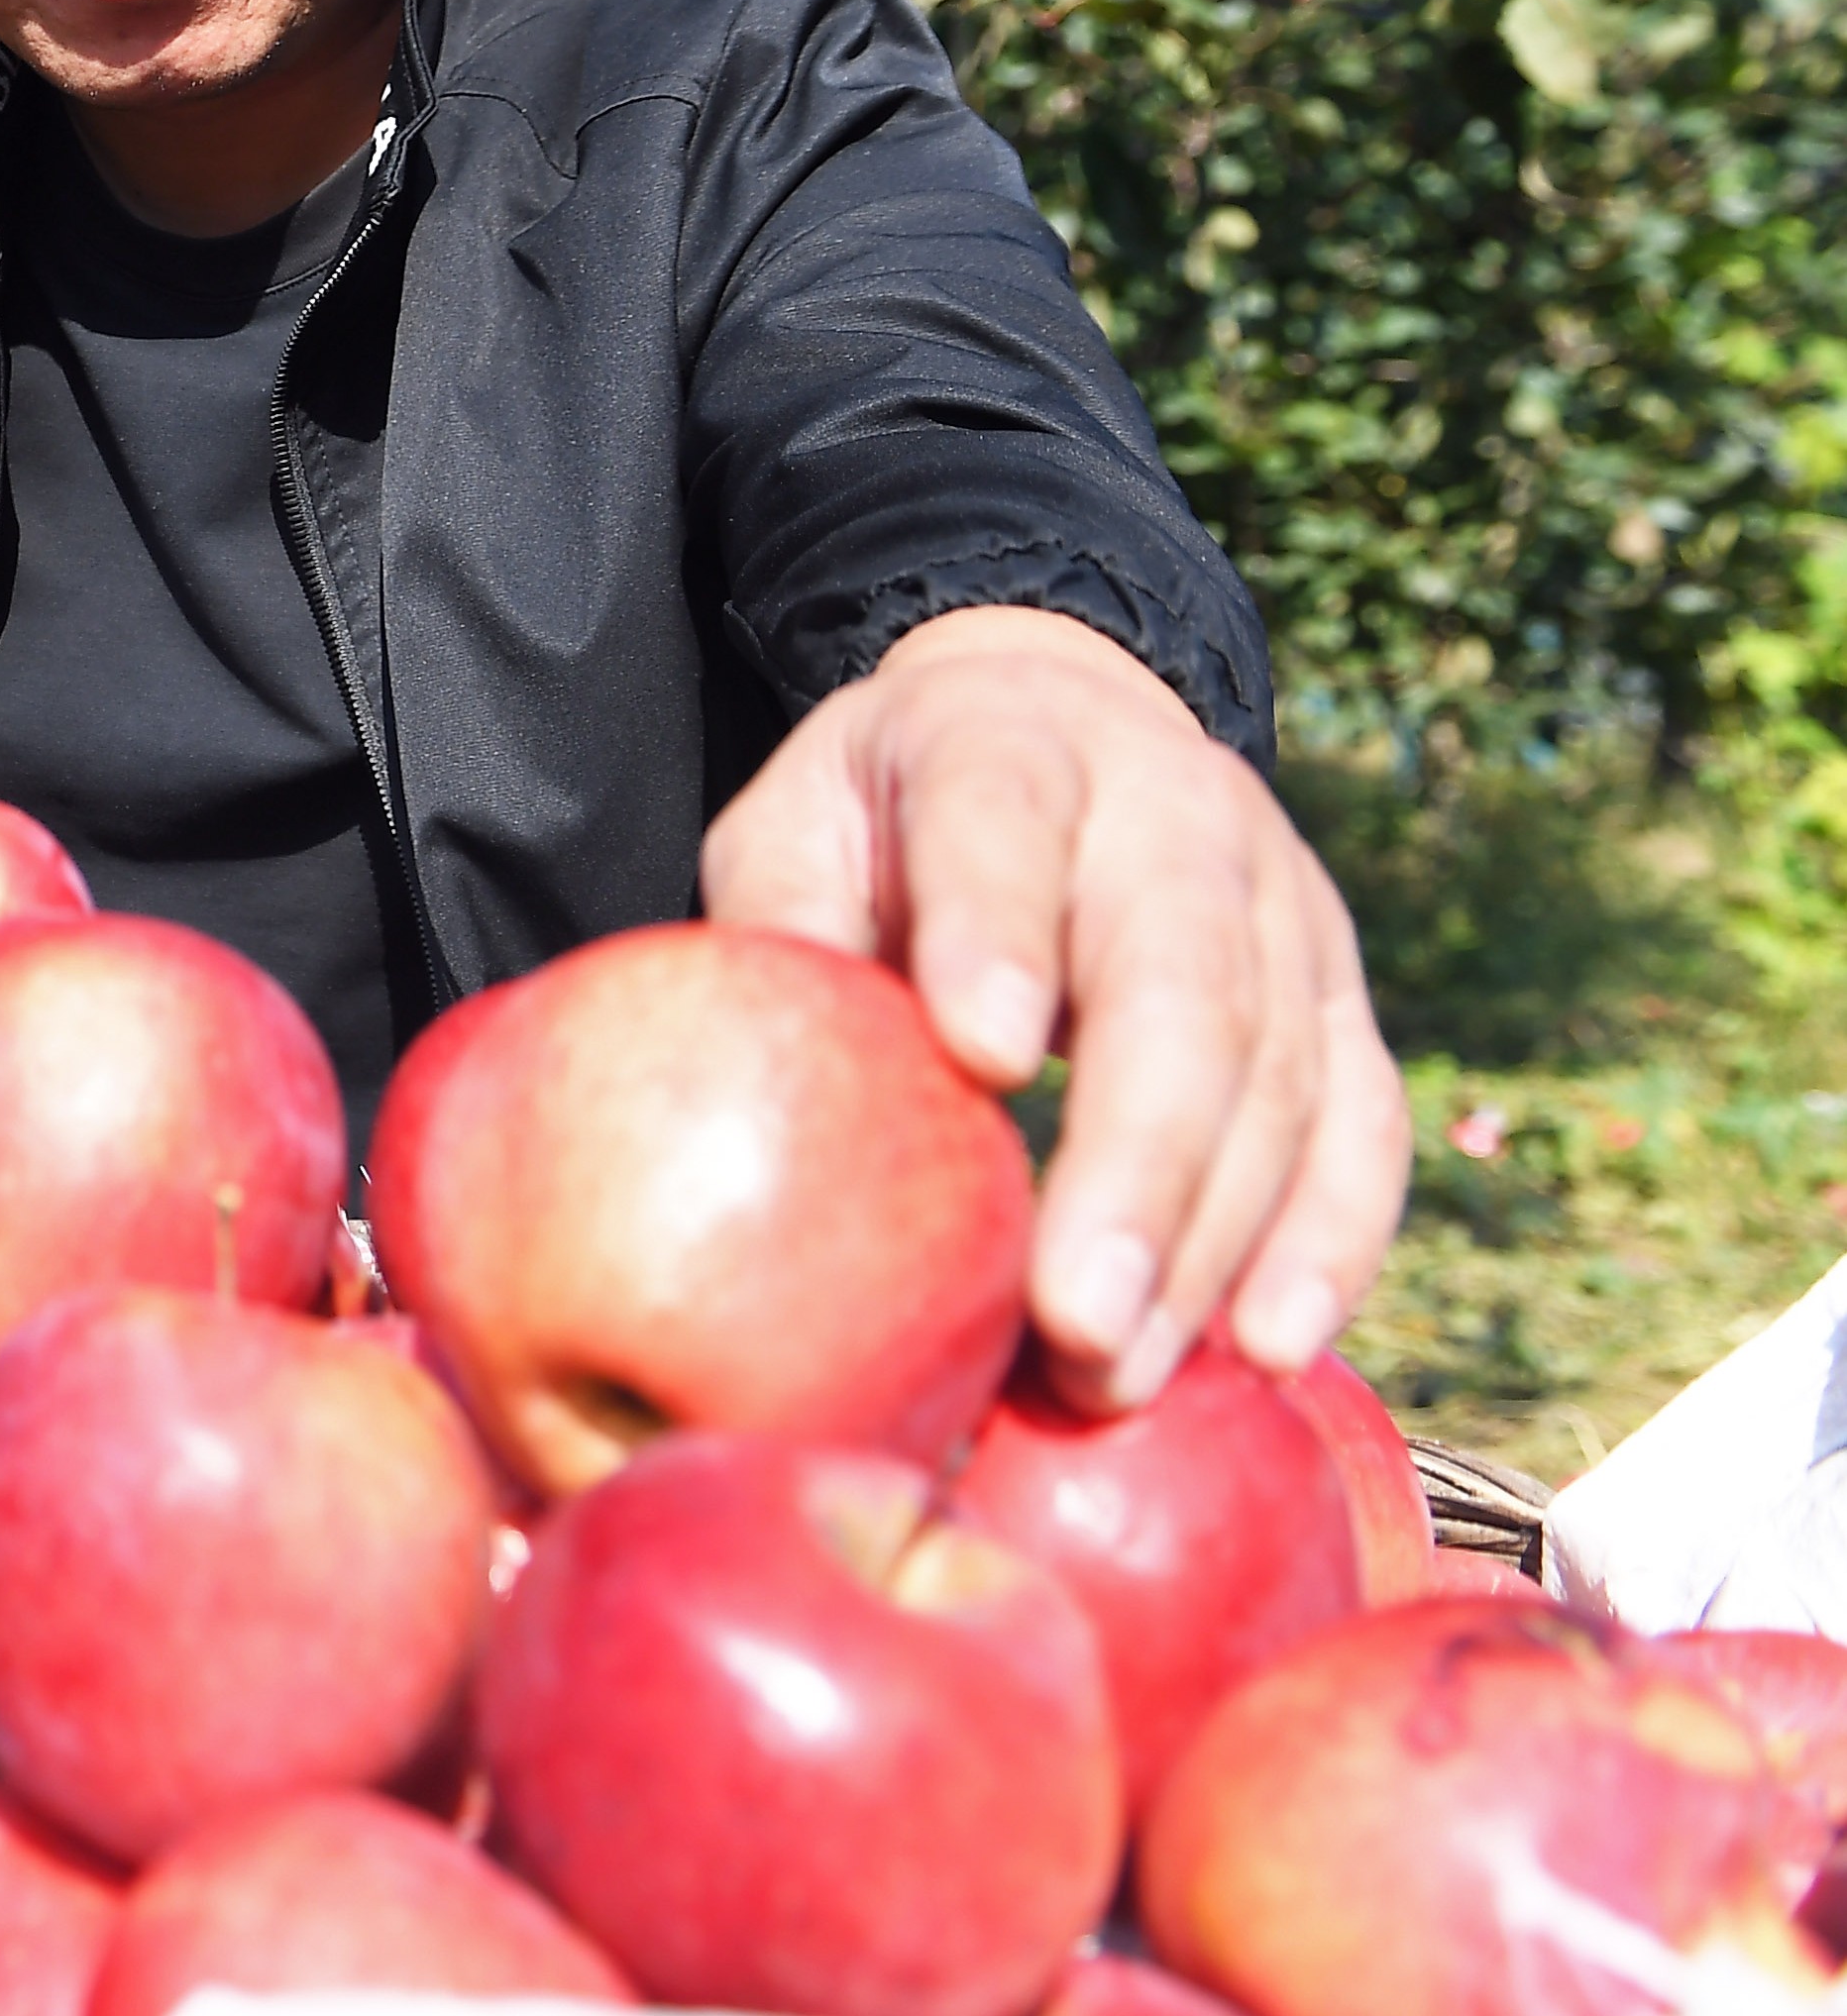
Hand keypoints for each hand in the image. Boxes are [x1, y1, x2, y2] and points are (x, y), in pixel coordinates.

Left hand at [698, 605, 1409, 1411]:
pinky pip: (1359, 1119)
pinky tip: (1270, 1344)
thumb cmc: (886, 821)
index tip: (980, 1055)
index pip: (999, 822)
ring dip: (1213, 1241)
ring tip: (1130, 1375)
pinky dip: (1330, 1238)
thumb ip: (784, 944)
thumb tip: (737, 1130)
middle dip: (1134, 1163)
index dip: (993, 933)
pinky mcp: (1338, 987)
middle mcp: (1169, 810)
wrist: (1051, 721)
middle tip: (1079, 1325)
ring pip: (1279, 1070)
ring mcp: (1280, 897)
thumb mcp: (796, 834)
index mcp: (1002, 744)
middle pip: (1176, 981)